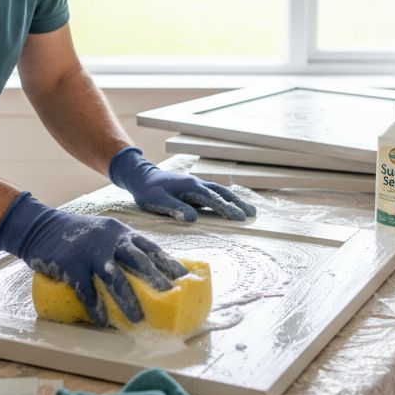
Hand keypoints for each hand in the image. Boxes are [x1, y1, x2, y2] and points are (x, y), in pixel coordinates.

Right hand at [0, 192, 188, 325]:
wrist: (40, 227)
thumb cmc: (75, 233)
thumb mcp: (103, 232)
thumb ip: (120, 247)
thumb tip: (141, 274)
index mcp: (120, 233)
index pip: (150, 247)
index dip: (167, 262)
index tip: (183, 277)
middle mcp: (109, 241)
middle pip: (138, 261)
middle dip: (156, 280)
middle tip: (170, 296)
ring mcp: (90, 253)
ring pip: (114, 279)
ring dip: (128, 301)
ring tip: (138, 319)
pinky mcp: (71, 265)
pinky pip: (86, 291)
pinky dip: (95, 308)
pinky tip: (102, 321)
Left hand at [109, 147, 257, 222]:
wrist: (141, 176)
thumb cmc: (147, 190)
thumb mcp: (158, 201)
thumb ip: (175, 209)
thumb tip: (193, 218)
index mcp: (190, 186)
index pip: (213, 199)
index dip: (227, 209)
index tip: (240, 217)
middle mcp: (197, 183)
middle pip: (222, 193)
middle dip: (238, 203)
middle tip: (252, 214)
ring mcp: (196, 184)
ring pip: (220, 191)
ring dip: (235, 200)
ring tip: (249, 210)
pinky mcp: (194, 188)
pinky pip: (214, 192)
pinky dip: (226, 197)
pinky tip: (232, 203)